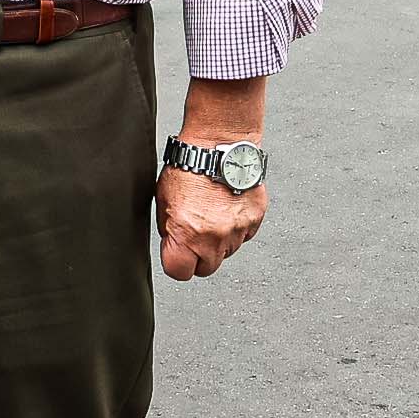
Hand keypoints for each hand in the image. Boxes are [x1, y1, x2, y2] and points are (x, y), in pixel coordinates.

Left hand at [158, 162, 265, 280]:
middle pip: (206, 269)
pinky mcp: (254, 220)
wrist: (219, 144)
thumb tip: (173, 244)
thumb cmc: (189, 166)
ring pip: (226, 252)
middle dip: (198, 255)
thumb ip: (169, 229)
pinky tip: (226, 207)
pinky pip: (243, 236)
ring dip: (218, 240)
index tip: (176, 252)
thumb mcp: (164, 200)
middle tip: (194, 233)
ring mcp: (237, 230)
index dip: (176, 262)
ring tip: (211, 213)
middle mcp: (214, 237)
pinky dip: (235, 227)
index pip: (179, 272)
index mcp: (187, 233)